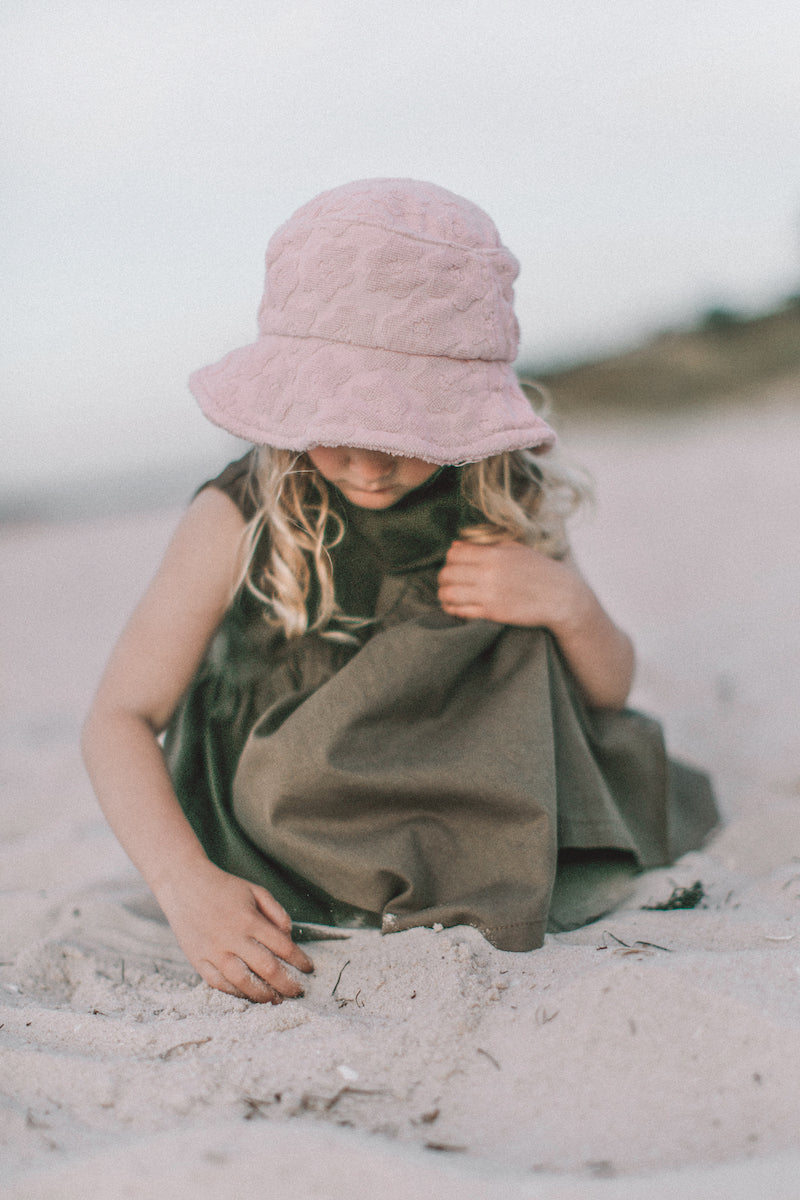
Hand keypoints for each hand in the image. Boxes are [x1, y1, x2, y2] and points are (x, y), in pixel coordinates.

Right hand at [156, 860, 313, 1002]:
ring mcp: (214, 952)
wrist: (184, 885)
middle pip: (266, 969)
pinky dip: (236, 993)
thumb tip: (288, 936)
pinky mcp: (198, 960)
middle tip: (299, 992)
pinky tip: (249, 995)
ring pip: (242, 982)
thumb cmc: (223, 888)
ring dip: (263, 995)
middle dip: (287, 984)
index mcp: (249, 919)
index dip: (299, 960)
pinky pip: (219, 984)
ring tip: (276, 1000)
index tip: (309, 968)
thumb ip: (276, 912)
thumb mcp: (255, 890)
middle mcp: (232, 938)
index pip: (282, 946)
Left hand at [437, 539, 586, 631]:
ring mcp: (489, 594)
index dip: (450, 559)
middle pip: (448, 574)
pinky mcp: (492, 613)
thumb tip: (456, 545)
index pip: (454, 554)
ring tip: (447, 595)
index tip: (455, 564)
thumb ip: (485, 546)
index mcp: (494, 555)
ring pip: (449, 594)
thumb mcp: (515, 550)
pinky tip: (454, 607)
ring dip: (444, 595)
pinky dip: (452, 609)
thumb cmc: (539, 570)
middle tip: (447, 581)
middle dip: (444, 578)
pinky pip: (461, 611)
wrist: (561, 596)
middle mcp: (488, 574)